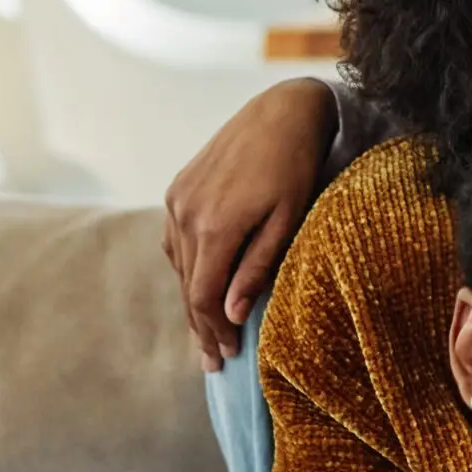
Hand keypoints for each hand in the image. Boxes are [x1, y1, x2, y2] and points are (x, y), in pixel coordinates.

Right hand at [164, 79, 336, 368]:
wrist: (281, 111)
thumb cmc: (296, 166)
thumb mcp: (287, 219)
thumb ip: (257, 267)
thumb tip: (231, 312)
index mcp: (215, 225)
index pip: (203, 296)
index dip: (213, 331)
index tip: (228, 356)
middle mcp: (186, 212)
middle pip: (187, 286)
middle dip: (202, 325)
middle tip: (215, 361)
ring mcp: (177, 198)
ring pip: (179, 265)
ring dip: (193, 299)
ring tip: (209, 332)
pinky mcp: (178, 187)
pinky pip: (176, 239)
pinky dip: (188, 267)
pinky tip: (201, 285)